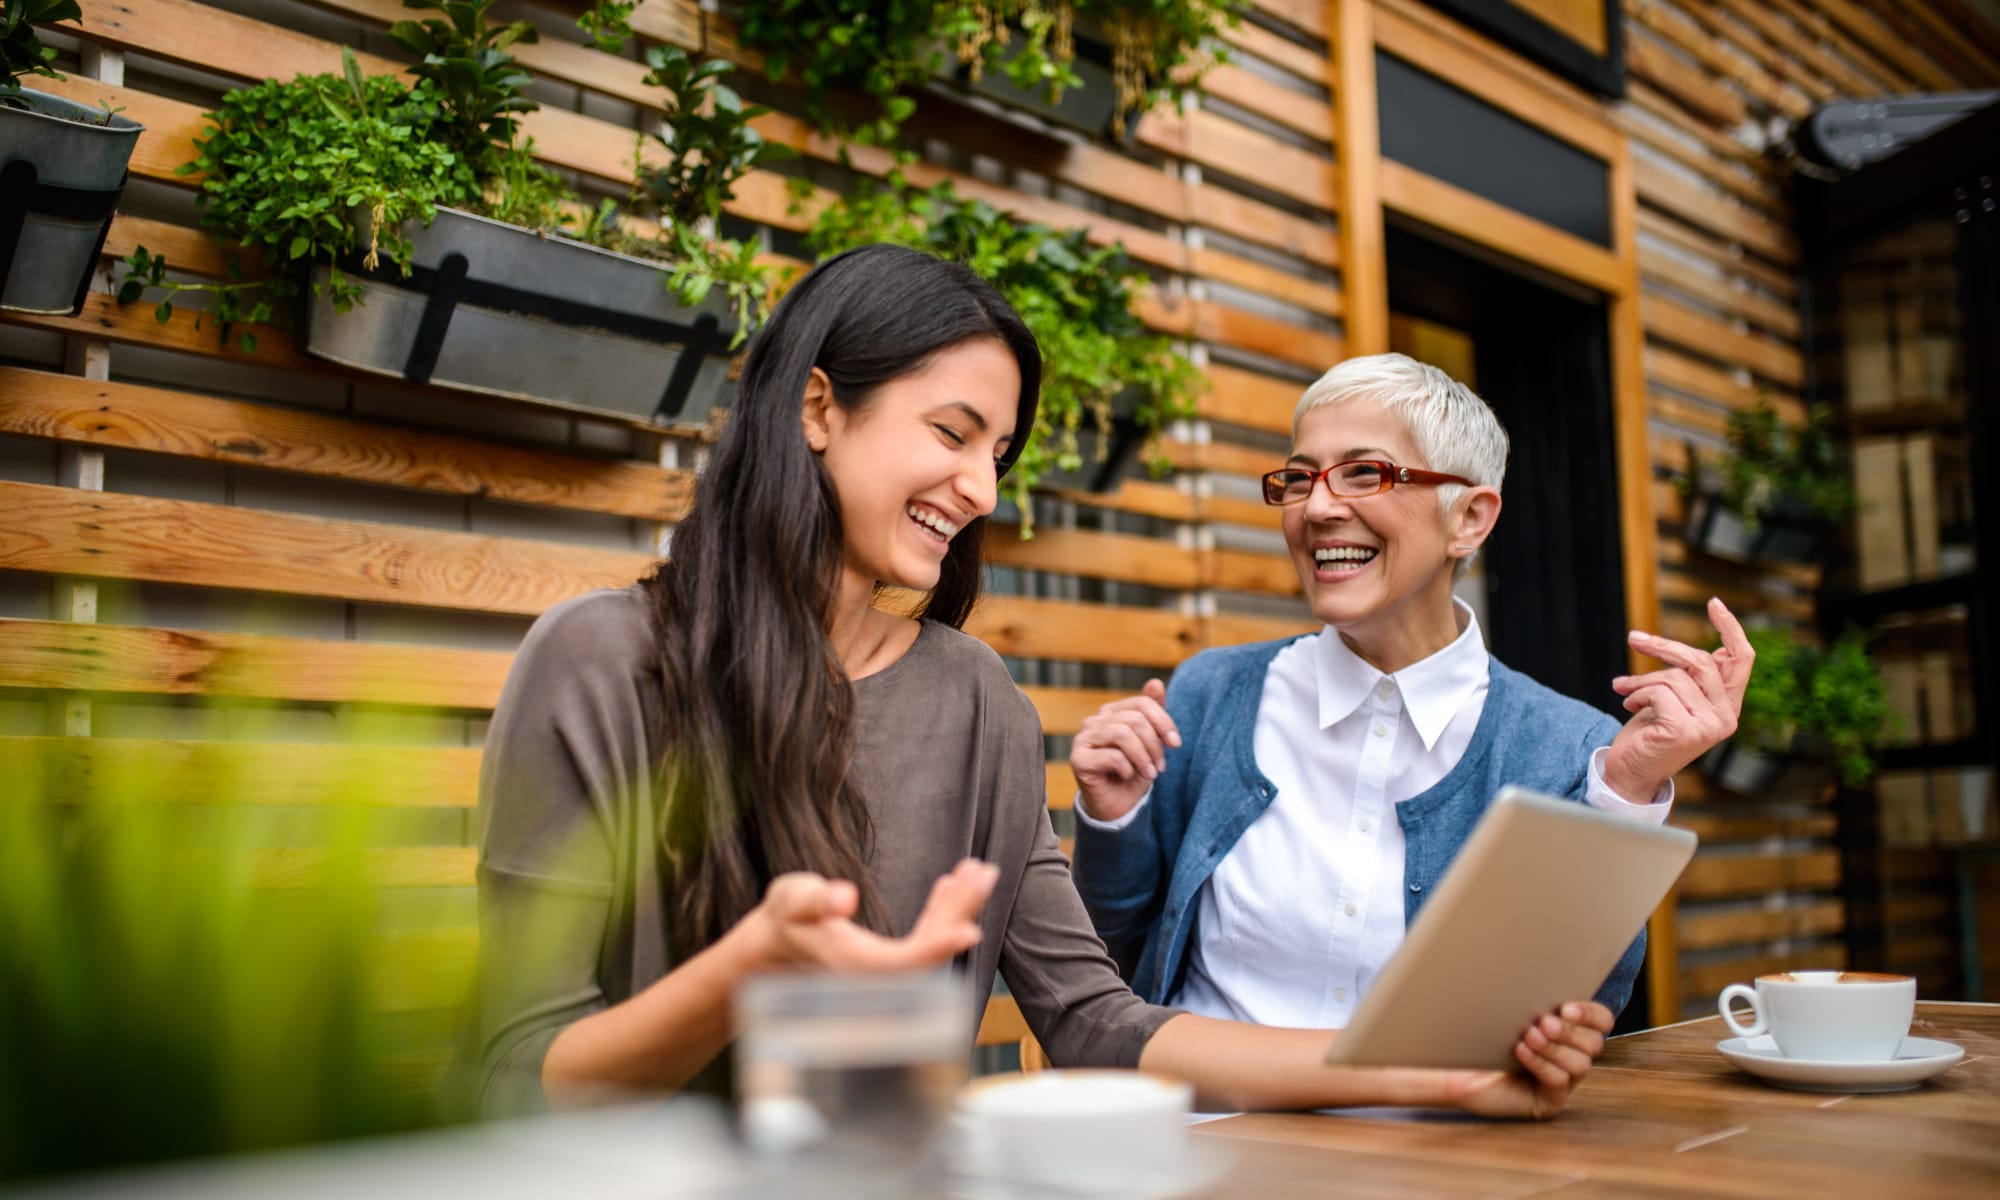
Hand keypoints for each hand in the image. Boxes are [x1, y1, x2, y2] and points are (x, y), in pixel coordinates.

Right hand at [748, 858, 997, 971]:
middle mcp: (879, 976)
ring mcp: (888, 970)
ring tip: (977, 870)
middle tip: (984, 873)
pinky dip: (942, 911)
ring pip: (933, 941)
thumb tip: (844, 897)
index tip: (970, 929)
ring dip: (957, 907)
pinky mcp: (891, 959)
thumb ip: (814, 899)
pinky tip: (951, 884)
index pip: (906, 962)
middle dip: (961, 910)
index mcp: (857, 967)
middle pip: (931, 947)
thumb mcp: (791, 901)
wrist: (772, 948)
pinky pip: (924, 938)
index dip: (938, 947)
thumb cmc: (782, 922)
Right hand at [1071, 679, 1181, 822]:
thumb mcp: (1151, 742)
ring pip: (1122, 733)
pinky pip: (1112, 755)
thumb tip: (1155, 682)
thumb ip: (1153, 712)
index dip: (1163, 721)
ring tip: (1150, 773)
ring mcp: (1083, 739)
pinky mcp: (1078, 759)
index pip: (1141, 703)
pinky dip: (1127, 768)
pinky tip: (1126, 776)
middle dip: (1154, 744)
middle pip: (1134, 719)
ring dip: (1143, 757)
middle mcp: (1094, 721)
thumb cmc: (1134, 772)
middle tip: (1160, 767)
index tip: (1176, 744)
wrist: (1117, 806)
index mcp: (1111, 713)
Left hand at [1444, 1001, 1612, 1118]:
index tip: (1566, 1007)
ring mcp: (1563, 1080)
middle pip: (1594, 1043)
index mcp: (1568, 1029)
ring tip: (1529, 1036)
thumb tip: (1540, 979)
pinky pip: (1559, 1082)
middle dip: (1569, 1031)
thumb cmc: (1481, 1036)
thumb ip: (1530, 999)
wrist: (1457, 1067)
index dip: (1590, 1014)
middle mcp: (1571, 1055)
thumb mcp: (1509, 1011)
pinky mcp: (1549, 1100)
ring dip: (1555, 1048)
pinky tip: (1521, 1051)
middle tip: (1544, 1022)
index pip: (1601, 1021)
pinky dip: (1541, 1064)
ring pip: (1580, 1064)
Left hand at [1604, 597, 1754, 802]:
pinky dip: (1637, 694)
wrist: (1629, 773)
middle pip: (1699, 661)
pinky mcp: (1686, 730)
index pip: (1742, 659)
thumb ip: (1689, 679)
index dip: (1731, 628)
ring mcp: (1709, 725)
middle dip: (1662, 646)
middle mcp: (1727, 716)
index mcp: (1728, 706)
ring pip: (1673, 677)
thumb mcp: (1673, 700)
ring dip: (1641, 681)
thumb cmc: (1649, 733)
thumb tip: (1697, 652)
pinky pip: (1659, 692)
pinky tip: (1629, 707)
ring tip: (1626, 692)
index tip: (1714, 603)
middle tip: (1634, 638)